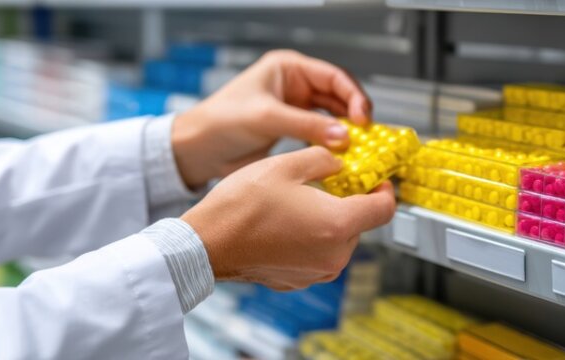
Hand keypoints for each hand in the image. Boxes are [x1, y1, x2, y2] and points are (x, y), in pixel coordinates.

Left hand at [171, 50, 372, 188]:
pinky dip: (333, 142)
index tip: (362, 118)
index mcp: (288, 69)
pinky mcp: (292, 130)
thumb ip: (306, 125)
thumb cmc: (221, 121)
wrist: (197, 150)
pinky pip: (321, 133)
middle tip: (368, 136)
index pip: (333, 77)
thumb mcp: (266, 118)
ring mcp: (295, 108)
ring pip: (333, 116)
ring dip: (346, 130)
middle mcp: (294, 86)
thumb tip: (344, 136)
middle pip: (338, 96)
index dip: (353, 96)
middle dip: (354, 114)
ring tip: (359, 147)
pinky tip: (341, 154)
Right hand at [181, 146, 395, 289]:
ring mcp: (317, 272)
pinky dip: (310, 238)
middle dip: (349, 202)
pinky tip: (286, 222)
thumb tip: (340, 164)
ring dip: (328, 220)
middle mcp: (333, 255)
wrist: (206, 243)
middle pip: (360, 224)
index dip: (385, 189)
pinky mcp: (299, 280)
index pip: (385, 209)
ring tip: (299, 202)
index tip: (376, 179)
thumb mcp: (287, 164)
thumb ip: (325, 159)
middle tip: (328, 183)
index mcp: (337, 225)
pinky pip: (318, 254)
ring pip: (339, 240)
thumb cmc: (241, 206)